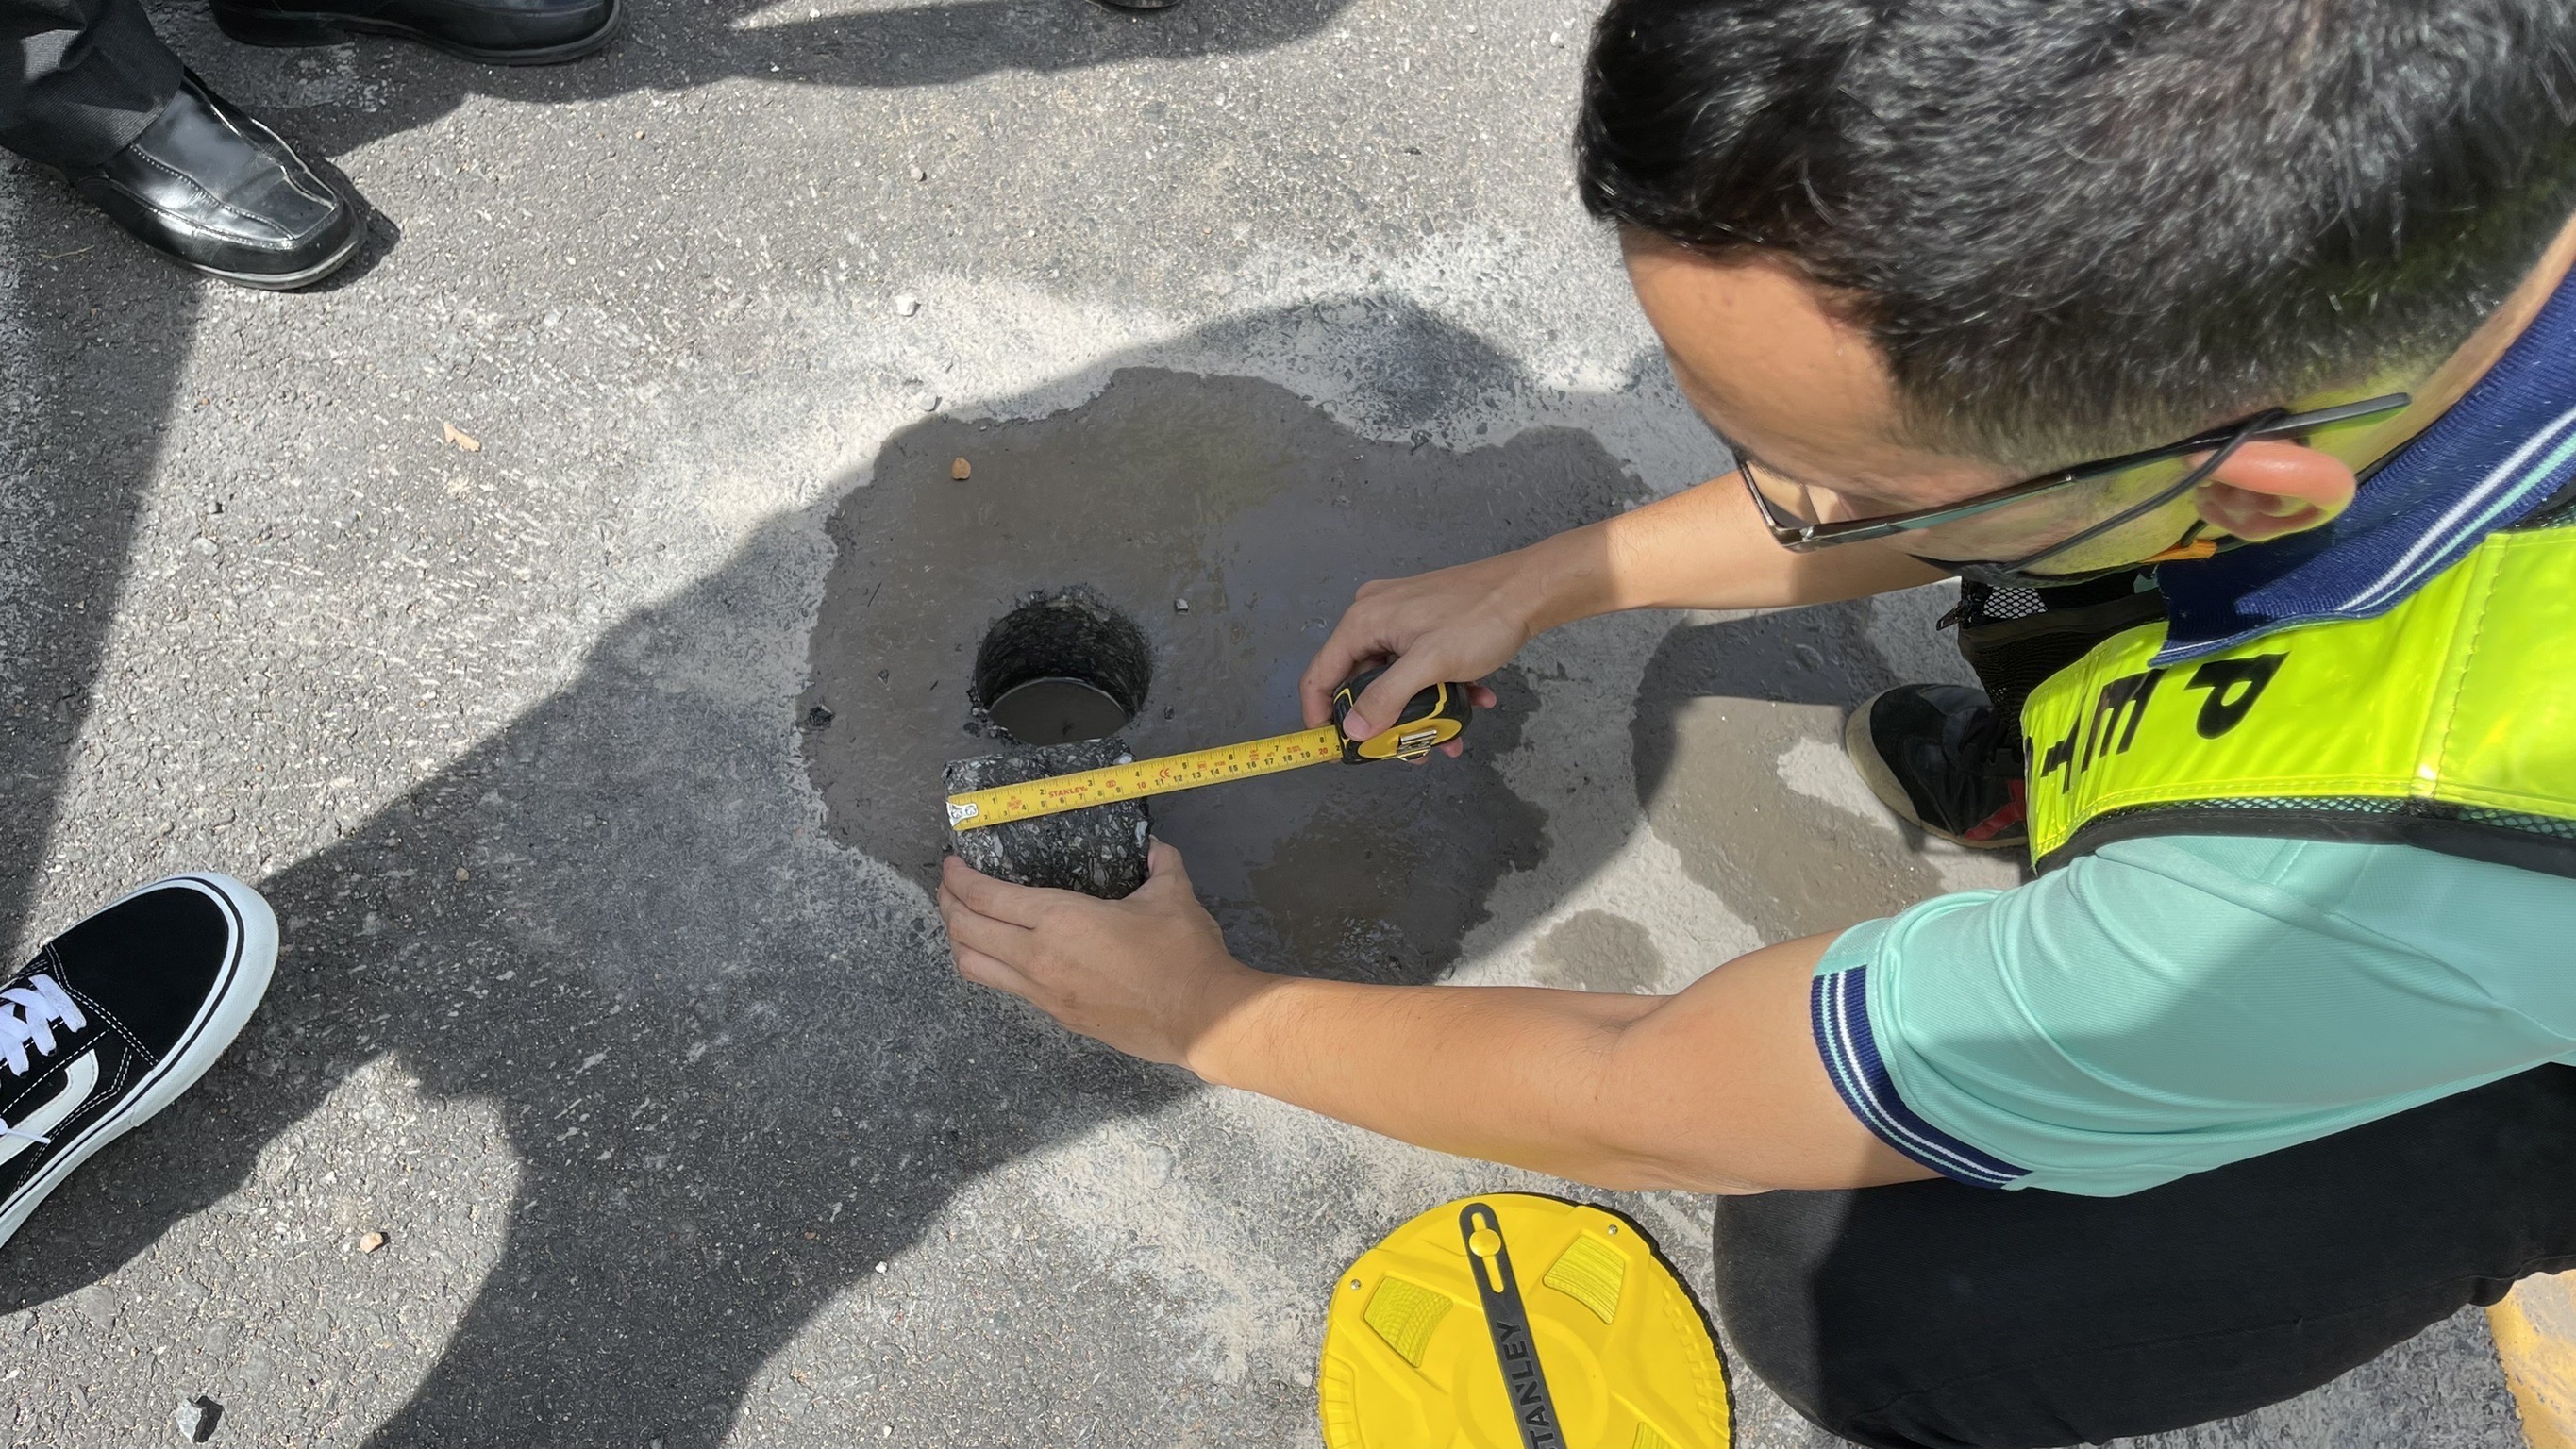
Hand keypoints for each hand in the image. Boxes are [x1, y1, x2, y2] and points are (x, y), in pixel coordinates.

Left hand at [938, 841, 1261, 1068]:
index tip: (951, 864)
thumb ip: (1160, 864)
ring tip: (963, 922)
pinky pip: (1008, 987)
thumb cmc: (1183, 954)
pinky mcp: (1058, 1017)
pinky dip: (992, 965)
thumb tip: (1155, 847)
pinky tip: (1005, 954)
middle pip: (966, 931)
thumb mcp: (1172, 896)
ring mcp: (1044, 994)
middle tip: (948, 888)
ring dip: (960, 941)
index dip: (959, 879)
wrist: (1200, 1018)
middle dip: (948, 905)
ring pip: (975, 967)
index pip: (986, 897)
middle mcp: (1039, 958)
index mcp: (1060, 920)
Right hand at [1298, 553, 1534, 748]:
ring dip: (1419, 711)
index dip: (1320, 714)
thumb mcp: (1429, 665)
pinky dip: (1438, 689)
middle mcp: (1374, 617)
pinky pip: (1417, 666)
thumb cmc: (1479, 620)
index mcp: (1364, 621)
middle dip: (1386, 720)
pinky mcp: (1424, 624)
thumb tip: (1354, 730)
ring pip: (1394, 679)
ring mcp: (1399, 620)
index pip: (1321, 674)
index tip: (1335, 747)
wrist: (1528, 589)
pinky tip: (1472, 700)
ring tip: (1449, 734)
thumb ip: (1386, 698)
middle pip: (1361, 682)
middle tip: (1408, 748)